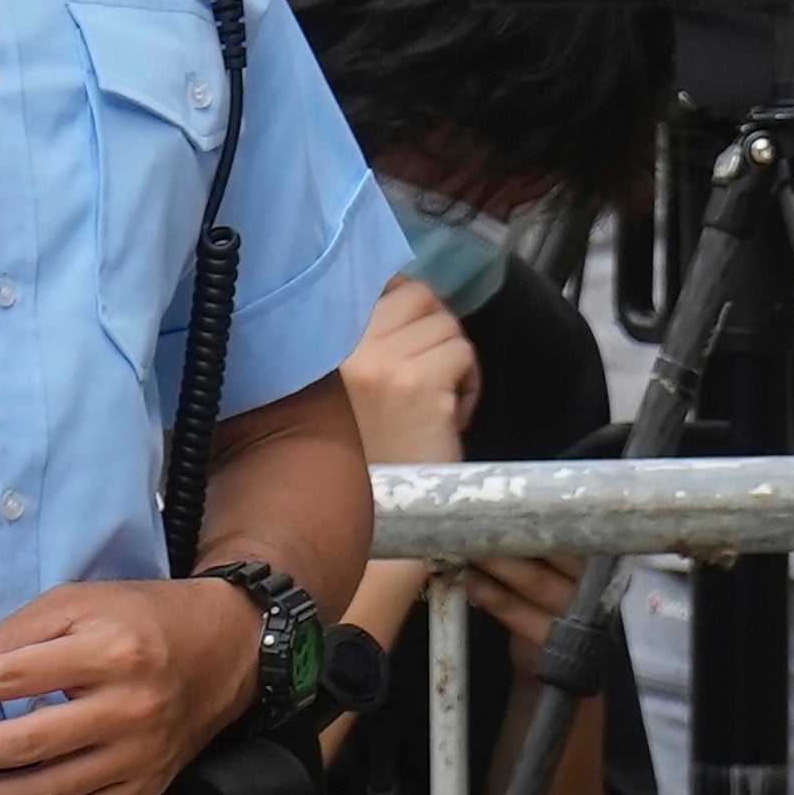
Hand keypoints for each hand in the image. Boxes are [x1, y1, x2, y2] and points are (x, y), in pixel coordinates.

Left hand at [0, 576, 267, 794]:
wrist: (228, 647)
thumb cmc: (145, 618)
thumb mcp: (78, 602)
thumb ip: (10, 634)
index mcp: (109, 653)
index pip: (11, 677)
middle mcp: (128, 709)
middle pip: (25, 744)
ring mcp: (140, 755)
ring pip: (49, 793)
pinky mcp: (147, 785)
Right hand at [340, 272, 477, 471]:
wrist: (383, 511)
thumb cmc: (369, 451)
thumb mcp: (347, 385)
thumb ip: (365, 339)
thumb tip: (406, 292)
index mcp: (324, 340)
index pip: (381, 282)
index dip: (408, 303)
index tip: (414, 336)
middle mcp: (349, 346)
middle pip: (421, 296)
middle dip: (436, 329)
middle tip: (430, 371)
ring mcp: (384, 365)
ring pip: (448, 326)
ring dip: (454, 360)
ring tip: (436, 400)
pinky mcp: (422, 387)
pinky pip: (464, 355)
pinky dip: (469, 384)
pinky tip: (449, 416)